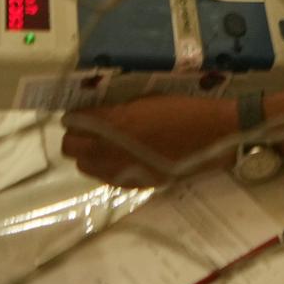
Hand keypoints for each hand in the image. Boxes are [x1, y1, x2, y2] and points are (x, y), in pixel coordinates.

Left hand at [60, 93, 240, 186]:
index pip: (73, 122)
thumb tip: (100, 110)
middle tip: (92, 128)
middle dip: (78, 135)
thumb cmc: (184, 109)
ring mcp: (119, 170)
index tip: (85, 112)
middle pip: (70, 147)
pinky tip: (122, 158)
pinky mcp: (132, 183)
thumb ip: (118, 108)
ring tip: (106, 144)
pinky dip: (106, 167)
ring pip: (84, 165)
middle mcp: (108, 150)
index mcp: (112, 123)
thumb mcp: (147, 99)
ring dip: (89, 153)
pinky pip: (104, 178)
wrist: (213, 136)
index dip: (78, 116)